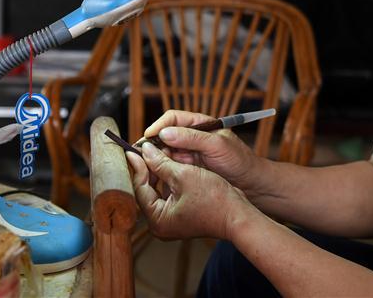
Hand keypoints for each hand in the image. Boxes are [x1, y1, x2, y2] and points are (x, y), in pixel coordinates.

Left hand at [126, 142, 253, 241]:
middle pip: (147, 190)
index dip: (138, 165)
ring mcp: (171, 221)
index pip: (140, 188)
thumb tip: (144, 150)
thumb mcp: (183, 175)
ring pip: (157, 190)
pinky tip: (169, 162)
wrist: (238, 215)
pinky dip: (169, 178)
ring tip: (156, 150)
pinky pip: (168, 194)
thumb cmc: (214, 199)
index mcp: (158, 220)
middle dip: (148, 167)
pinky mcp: (181, 216)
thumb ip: (160, 162)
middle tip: (144, 148)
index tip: (134, 148)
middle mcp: (161, 224)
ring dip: (159, 170)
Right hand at [144, 110, 262, 195]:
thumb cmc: (239, 160)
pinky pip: (170, 166)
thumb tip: (165, 133)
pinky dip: (163, 168)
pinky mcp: (188, 168)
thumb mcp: (217, 145)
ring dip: (156, 157)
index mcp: (199, 124)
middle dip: (153, 143)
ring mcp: (189, 153)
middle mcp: (191, 137)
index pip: (172, 118)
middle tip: (142, 154)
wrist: (250, 183)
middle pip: (165, 135)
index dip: (158, 125)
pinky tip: (158, 175)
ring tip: (148, 166)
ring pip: (165, 152)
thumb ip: (192, 138)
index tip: (148, 137)